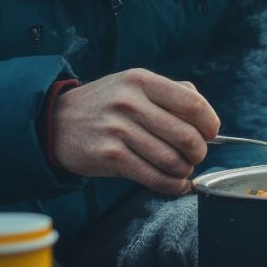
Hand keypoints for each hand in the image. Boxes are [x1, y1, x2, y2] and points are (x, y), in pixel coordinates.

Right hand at [51, 68, 219, 194]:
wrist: (56, 121)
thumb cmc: (106, 104)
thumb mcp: (134, 84)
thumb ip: (172, 92)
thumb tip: (207, 118)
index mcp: (142, 81)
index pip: (192, 103)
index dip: (209, 123)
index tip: (211, 133)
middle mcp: (130, 103)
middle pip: (186, 135)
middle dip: (199, 152)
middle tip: (195, 155)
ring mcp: (118, 130)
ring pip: (171, 160)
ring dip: (184, 170)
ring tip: (183, 170)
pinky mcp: (108, 156)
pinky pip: (152, 176)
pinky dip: (170, 185)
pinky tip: (175, 184)